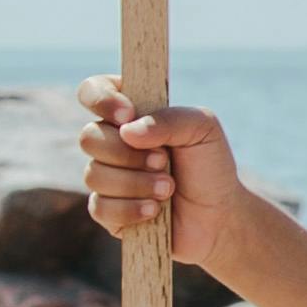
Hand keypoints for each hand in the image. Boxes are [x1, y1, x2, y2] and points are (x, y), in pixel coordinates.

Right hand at [79, 77, 242, 265]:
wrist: (218, 215)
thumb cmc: (209, 166)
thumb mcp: (202, 129)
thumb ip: (169, 119)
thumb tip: (127, 131)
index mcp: (131, 113)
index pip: (94, 90)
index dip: (101, 99)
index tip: (128, 115)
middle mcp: (113, 142)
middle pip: (89, 137)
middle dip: (128, 153)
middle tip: (163, 161)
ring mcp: (107, 177)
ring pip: (94, 175)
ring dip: (136, 183)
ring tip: (167, 189)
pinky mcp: (108, 212)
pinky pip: (99, 208)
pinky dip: (130, 209)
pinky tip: (154, 210)